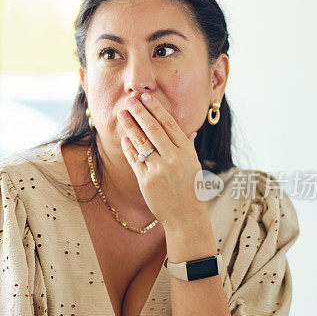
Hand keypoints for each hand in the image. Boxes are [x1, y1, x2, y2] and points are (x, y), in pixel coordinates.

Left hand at [117, 92, 206, 230]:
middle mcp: (174, 158)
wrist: (186, 217)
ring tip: (122, 114)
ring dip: (130, 126)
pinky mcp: (147, 181)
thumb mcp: (194, 167)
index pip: (169, 124)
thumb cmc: (191, 191)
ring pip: (141, 142)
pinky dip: (129, 148)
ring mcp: (160, 169)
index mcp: (187, 152)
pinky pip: (135, 159)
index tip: (146, 97)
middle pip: (153, 129)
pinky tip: (124, 138)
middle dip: (139, 112)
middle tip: (129, 100)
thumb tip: (189, 131)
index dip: (156, 109)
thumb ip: (188, 148)